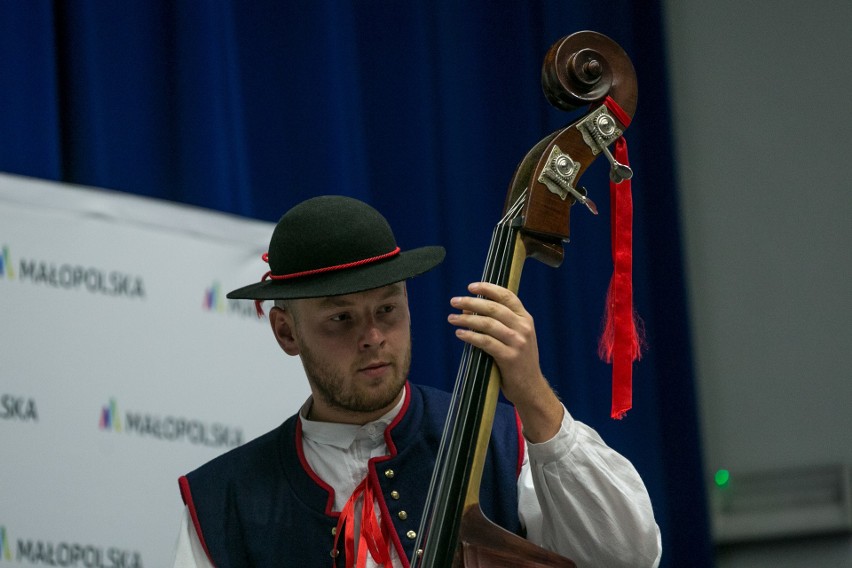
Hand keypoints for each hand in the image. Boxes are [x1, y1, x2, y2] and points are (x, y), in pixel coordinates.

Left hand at [448, 282, 562, 441]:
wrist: (531, 388)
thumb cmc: (517, 361)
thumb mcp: (513, 337)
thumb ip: (496, 322)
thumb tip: (468, 308)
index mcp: (525, 319)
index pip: (507, 296)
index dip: (488, 289)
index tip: (471, 287)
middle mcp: (523, 327)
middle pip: (494, 308)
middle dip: (471, 302)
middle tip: (454, 301)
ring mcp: (518, 342)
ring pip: (487, 324)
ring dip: (466, 319)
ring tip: (452, 318)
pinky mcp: (509, 357)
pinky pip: (486, 342)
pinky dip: (471, 336)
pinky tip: (460, 334)